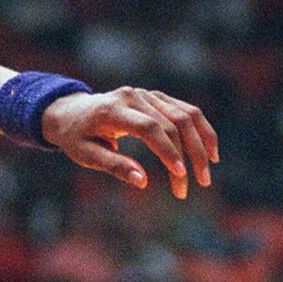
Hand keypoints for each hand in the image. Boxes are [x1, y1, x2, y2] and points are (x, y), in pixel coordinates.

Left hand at [41, 88, 217, 198]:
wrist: (70, 112)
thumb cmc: (76, 137)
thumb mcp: (85, 155)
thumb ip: (113, 166)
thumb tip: (143, 182)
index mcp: (112, 109)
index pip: (148, 127)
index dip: (167, 150)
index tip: (179, 174)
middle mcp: (133, 96)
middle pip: (172, 124)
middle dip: (186, 157)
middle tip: (190, 187)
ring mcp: (147, 94)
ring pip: (186, 116)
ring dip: (201, 145)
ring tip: (206, 175)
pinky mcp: (157, 97)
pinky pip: (187, 112)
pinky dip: (202, 131)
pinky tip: (211, 153)